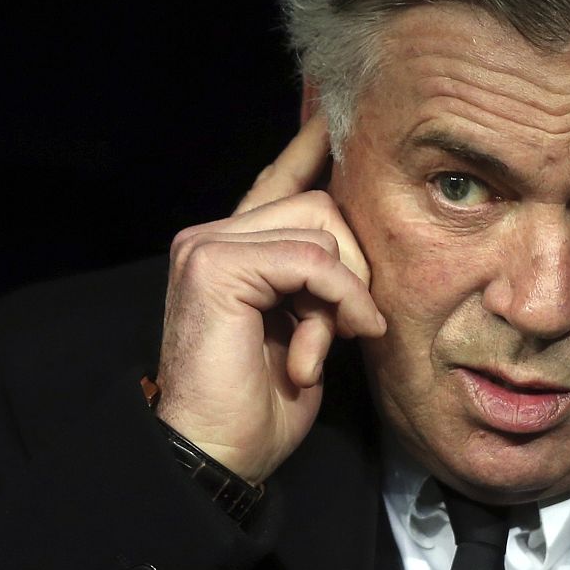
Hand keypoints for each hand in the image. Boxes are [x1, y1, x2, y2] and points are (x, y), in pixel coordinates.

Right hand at [154, 114, 385, 483]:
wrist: (217, 454)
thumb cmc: (260, 406)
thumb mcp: (306, 329)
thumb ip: (320, 279)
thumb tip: (361, 242)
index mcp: (230, 248)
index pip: (279, 180)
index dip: (312, 148)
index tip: (336, 115)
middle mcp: (211, 236)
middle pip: (320, 203)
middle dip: (355, 266)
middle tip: (349, 326)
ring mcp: (208, 246)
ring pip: (321, 226)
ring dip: (345, 292)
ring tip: (323, 346)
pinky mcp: (216, 266)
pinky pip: (312, 258)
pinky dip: (337, 299)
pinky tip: (328, 341)